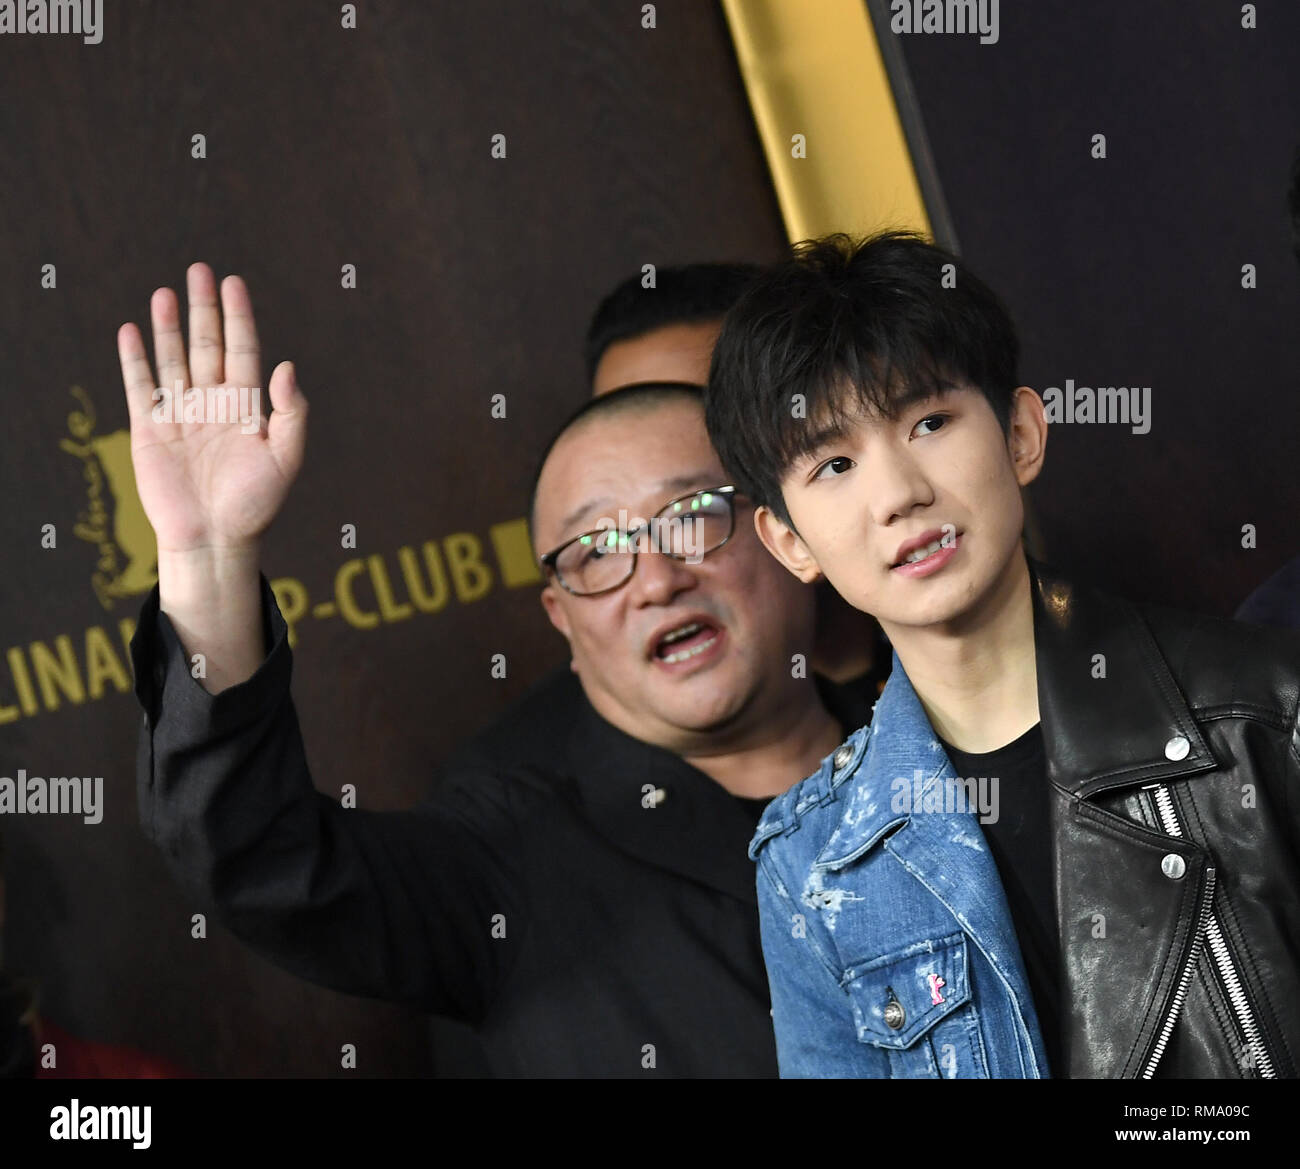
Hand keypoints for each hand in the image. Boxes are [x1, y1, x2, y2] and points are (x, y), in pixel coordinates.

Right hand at [117, 263, 307, 554]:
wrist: (216, 540)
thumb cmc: (256, 505)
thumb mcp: (286, 460)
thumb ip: (291, 414)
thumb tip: (287, 366)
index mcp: (247, 407)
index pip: (243, 350)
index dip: (238, 317)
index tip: (234, 283)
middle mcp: (214, 404)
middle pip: (207, 346)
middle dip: (204, 310)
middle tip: (200, 270)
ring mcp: (181, 415)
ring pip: (173, 360)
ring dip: (169, 327)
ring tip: (167, 293)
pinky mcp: (151, 430)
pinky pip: (141, 387)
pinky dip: (135, 360)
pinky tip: (131, 331)